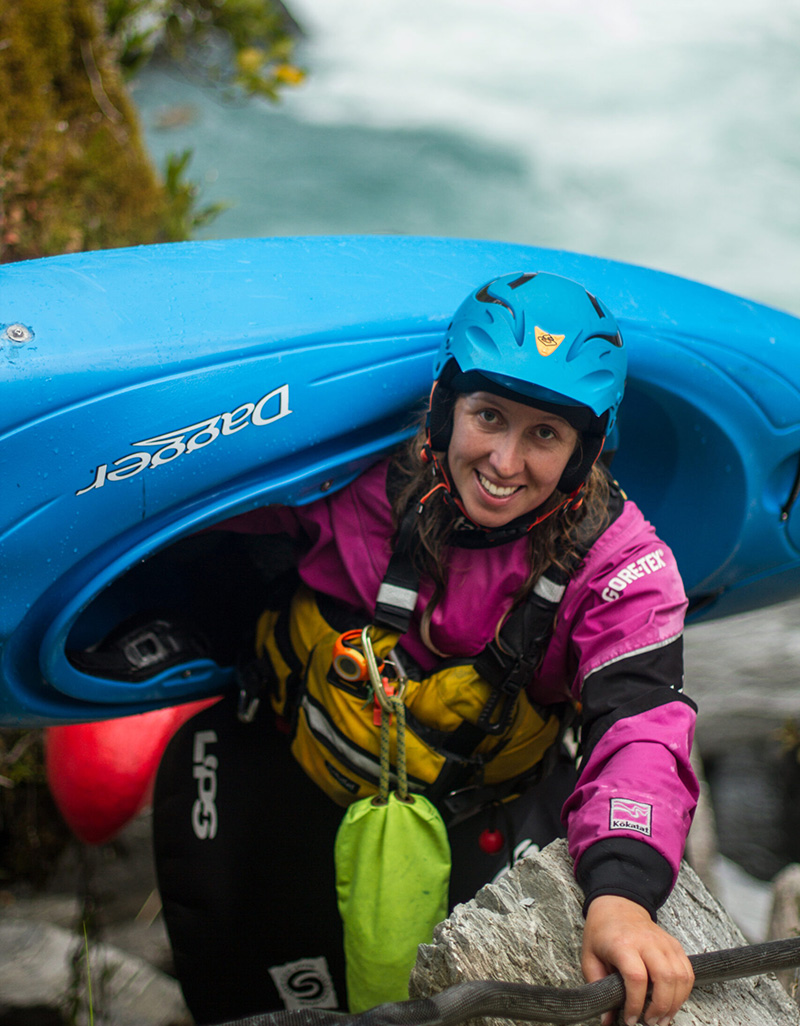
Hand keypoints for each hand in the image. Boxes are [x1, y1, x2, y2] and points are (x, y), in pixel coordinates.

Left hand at [582, 895, 693, 1025]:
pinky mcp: (674, 944)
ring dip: (675, 1003)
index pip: (636, 977)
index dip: (636, 1004)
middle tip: (650, 1022)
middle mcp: (646, 941)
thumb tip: (606, 1020)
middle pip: (665, 978)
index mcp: (622, 943)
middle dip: (661, 1007)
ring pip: (680, 976)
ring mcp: (663, 942)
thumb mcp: (590, 958)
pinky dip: (684, 991)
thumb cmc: (602, 932)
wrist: (617, 905)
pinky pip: (687, 971)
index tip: (630, 1019)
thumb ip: (597, 988)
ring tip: (662, 1017)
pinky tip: (673, 1001)